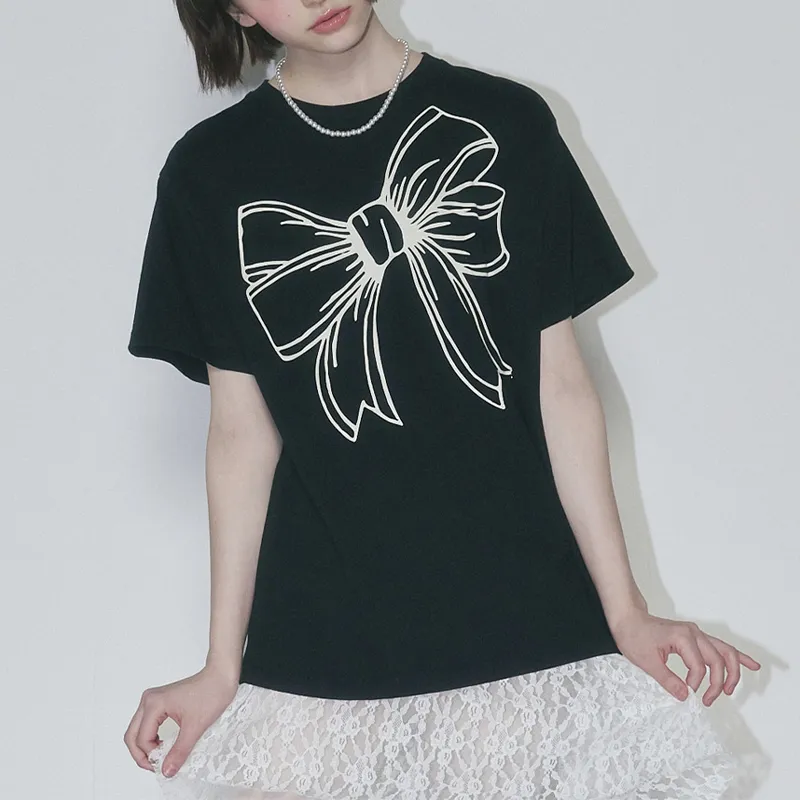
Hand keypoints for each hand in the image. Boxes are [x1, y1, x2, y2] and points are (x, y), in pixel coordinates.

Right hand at [123, 663, 238, 776]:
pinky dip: (151, 738)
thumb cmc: (211, 693)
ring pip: (138, 730)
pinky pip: (147, 724)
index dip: (150, 757)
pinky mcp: (160, 701)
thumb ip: (179, 751)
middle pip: (132, 735)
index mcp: (154, 704)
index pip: (141, 739)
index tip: (164, 767)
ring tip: (160, 758)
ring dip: (145, 747)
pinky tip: (162, 746)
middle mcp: (149, 700)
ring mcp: (153, 699)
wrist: (221, 676)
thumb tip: (166, 771)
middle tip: (155, 767)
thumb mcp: (196, 727)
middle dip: (141, 754)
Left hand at [608, 607, 760, 705]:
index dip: (695, 683)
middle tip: (709, 700)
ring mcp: (696, 633)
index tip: (687, 693)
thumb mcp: (646, 661)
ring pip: (725, 652)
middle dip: (718, 683)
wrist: (628, 618)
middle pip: (719, 659)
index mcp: (683, 637)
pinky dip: (737, 657)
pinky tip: (752, 665)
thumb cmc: (633, 635)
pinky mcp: (695, 637)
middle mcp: (694, 633)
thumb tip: (686, 696)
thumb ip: (667, 680)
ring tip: (730, 690)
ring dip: (732, 672)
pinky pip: (720, 647)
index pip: (699, 666)